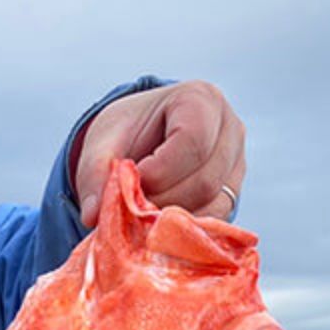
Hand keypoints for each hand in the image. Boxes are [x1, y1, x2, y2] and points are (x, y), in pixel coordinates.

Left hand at [74, 81, 245, 228]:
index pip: (193, 142)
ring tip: (143, 214)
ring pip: (213, 205)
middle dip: (162, 201)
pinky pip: (215, 221)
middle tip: (132, 207)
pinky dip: (184, 230)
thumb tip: (93, 215)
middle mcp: (229, 129)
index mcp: (200, 99)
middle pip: (205, 180)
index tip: (131, 182)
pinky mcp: (233, 193)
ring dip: (172, 219)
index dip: (159, 172)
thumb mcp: (102, 144)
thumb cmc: (126, 134)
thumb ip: (95, 174)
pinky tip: (159, 224)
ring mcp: (236, 163)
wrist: (142, 140)